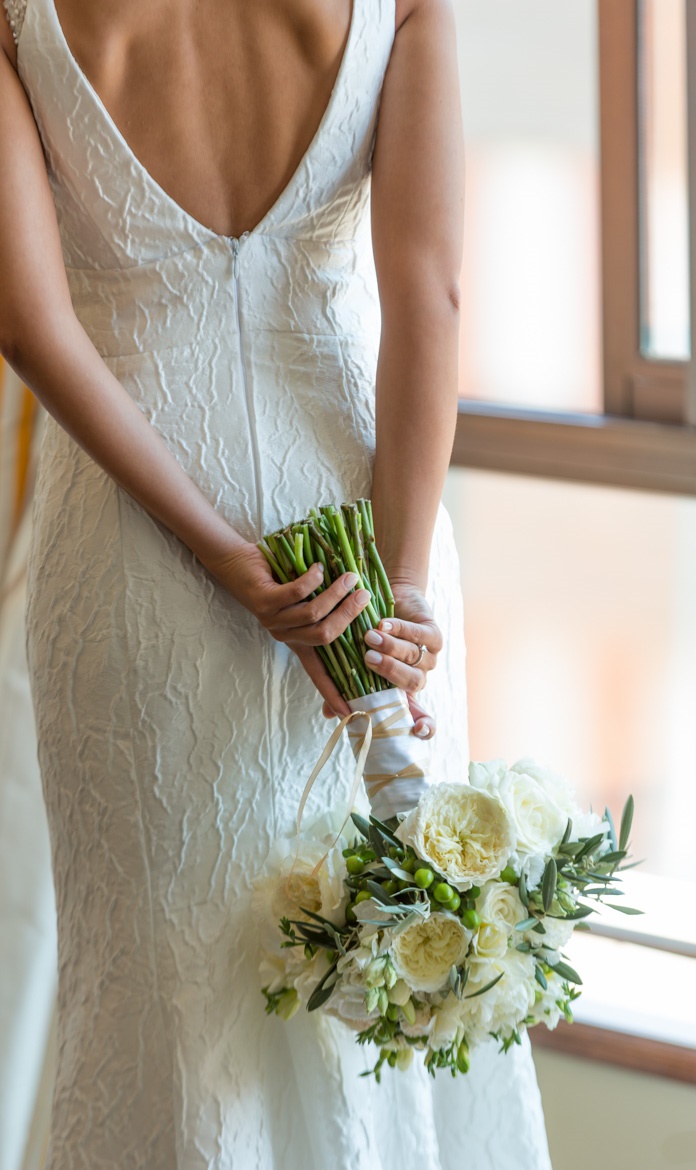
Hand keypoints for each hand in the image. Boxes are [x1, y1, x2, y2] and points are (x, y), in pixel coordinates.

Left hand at [204, 540, 369, 716]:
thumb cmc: (277, 578)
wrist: (236, 562)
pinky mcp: (264, 601)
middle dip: (349, 615)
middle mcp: (284, 635)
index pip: (317, 672)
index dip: (331, 692)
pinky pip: (296, 594)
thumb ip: (328, 606)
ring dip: (335, 593)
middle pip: (324, 636)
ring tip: (349, 576)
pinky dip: (313, 580)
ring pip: (313, 614)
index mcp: (296, 640)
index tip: (347, 712)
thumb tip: (364, 601)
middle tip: (364, 595)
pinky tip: (319, 568)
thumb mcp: (306, 598)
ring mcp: (273, 619)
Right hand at [321, 579, 442, 738]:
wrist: (377, 600)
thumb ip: (343, 687)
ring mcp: (428, 657)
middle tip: (368, 658)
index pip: (418, 715)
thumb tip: (329, 714)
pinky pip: (421, 635)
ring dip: (391, 646)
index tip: (418, 730)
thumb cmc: (361, 635)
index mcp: (400, 691)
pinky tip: (383, 623)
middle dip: (390, 671)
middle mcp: (416, 677)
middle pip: (411, 682)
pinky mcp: (434, 635)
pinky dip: (401, 629)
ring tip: (369, 636)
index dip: (424, 725)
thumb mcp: (351, 662)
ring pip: (414, 656)